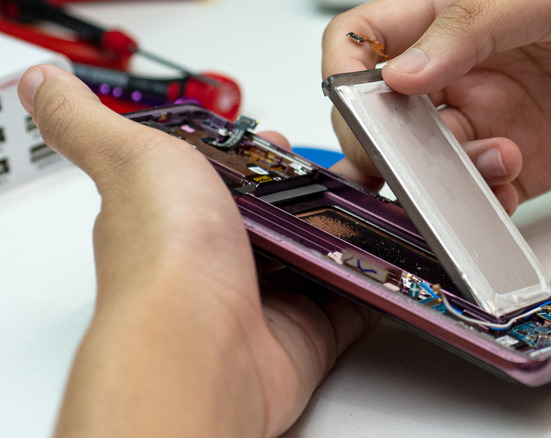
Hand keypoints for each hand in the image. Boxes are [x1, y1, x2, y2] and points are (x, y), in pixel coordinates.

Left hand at [20, 65, 374, 437]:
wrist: (202, 347)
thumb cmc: (167, 256)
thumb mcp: (132, 157)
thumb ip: (87, 120)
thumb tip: (43, 88)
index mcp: (183, 218)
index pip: (227, 182)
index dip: (259, 159)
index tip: (287, 142)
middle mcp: (221, 262)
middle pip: (279, 220)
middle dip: (316, 193)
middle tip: (349, 170)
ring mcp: (266, 301)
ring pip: (317, 260)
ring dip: (347, 234)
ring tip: (377, 203)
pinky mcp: (306, 336)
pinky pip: (348, 306)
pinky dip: (370, 286)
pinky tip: (387, 258)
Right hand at [323, 0, 550, 212]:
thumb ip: (470, 31)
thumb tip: (401, 72)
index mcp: (451, 18)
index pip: (364, 41)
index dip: (345, 72)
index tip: (359, 104)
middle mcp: (461, 72)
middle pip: (385, 116)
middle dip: (387, 143)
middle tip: (413, 156)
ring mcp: (488, 119)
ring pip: (429, 163)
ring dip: (443, 175)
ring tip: (493, 160)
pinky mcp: (522, 164)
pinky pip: (480, 196)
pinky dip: (481, 204)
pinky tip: (509, 183)